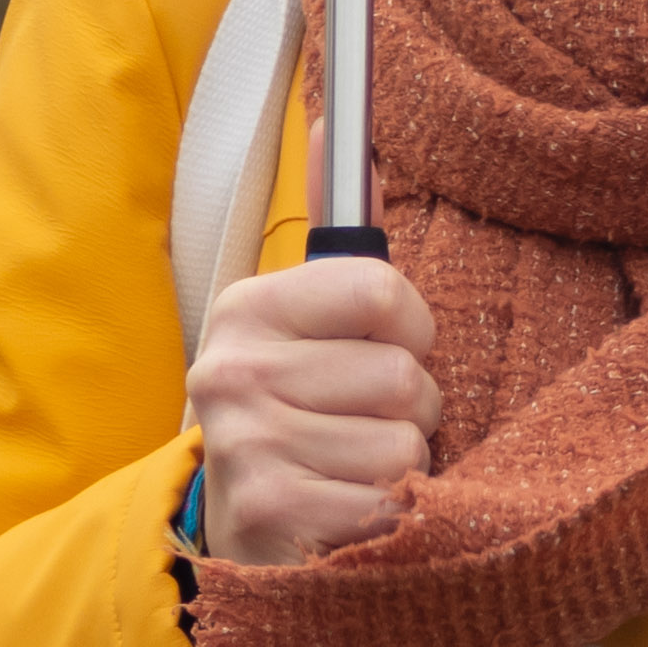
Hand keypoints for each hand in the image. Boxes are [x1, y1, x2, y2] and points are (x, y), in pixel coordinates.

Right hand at [184, 254, 443, 567]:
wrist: (240, 525)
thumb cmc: (297, 409)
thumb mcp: (305, 321)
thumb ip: (336, 233)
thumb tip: (324, 121)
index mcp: (248, 309)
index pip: (380, 288)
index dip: (412, 327)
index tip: (390, 347)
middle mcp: (235, 371)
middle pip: (401, 375)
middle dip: (410, 409)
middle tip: (364, 424)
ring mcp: (248, 444)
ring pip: (403, 445)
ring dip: (398, 465)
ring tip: (351, 468)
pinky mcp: (272, 511)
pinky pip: (389, 503)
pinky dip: (386, 515)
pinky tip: (346, 509)